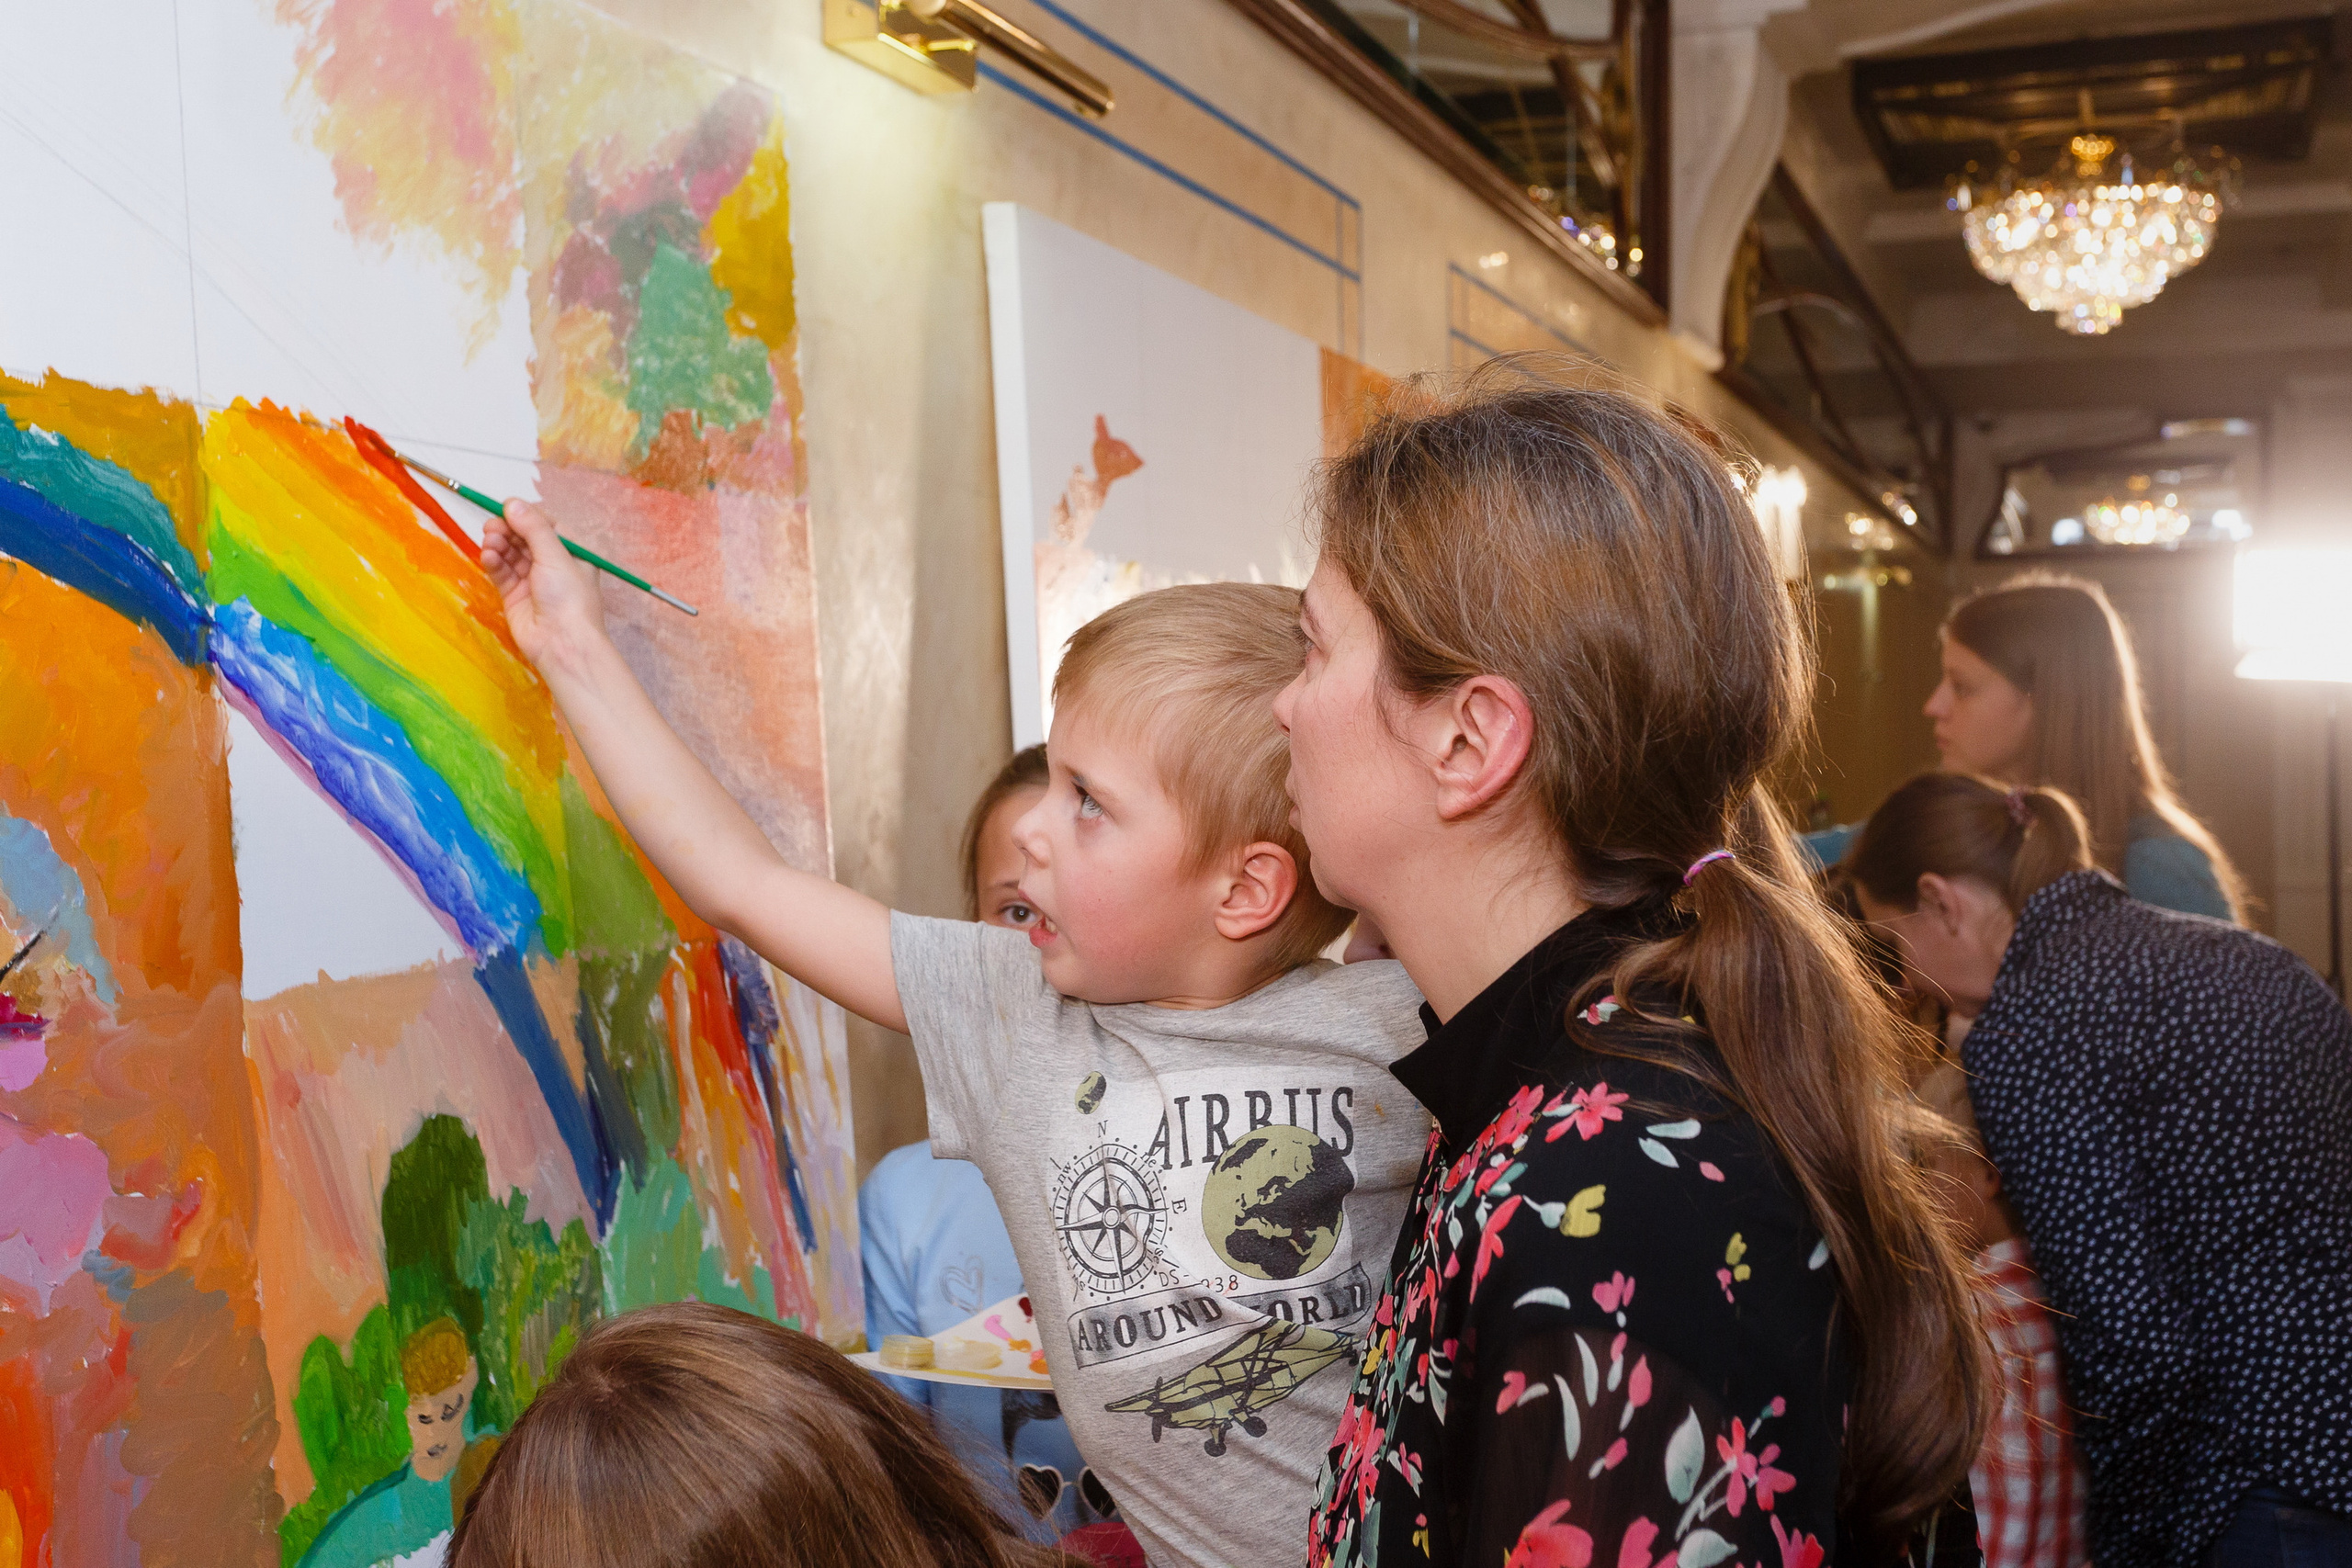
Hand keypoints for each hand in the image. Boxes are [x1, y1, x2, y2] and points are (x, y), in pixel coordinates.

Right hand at [481, 500, 605, 669]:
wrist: (563, 645)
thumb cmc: (569, 598)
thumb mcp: (555, 556)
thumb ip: (533, 528)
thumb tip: (512, 503)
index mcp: (572, 552)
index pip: (546, 525)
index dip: (526, 516)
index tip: (507, 508)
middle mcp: (552, 564)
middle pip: (524, 537)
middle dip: (508, 529)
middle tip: (492, 526)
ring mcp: (532, 580)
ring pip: (510, 553)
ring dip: (498, 544)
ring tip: (490, 542)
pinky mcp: (514, 595)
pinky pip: (501, 572)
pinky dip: (493, 562)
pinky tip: (488, 556)